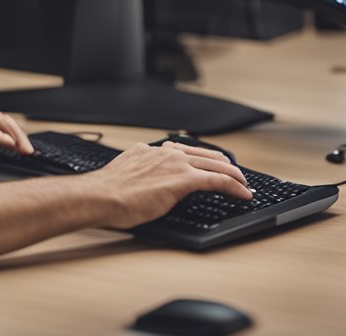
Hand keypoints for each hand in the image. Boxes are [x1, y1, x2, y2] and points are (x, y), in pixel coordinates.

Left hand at [0, 110, 33, 168]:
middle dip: (20, 140)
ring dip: (13, 144)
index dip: (16, 136)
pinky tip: (8, 157)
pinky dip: (4, 149)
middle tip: (30, 154)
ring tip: (24, 155)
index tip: (24, 149)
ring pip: (1, 137)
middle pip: (6, 129)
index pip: (4, 124)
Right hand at [88, 141, 251, 228]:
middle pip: (205, 154)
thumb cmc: (107, 193)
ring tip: (243, 183)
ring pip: (216, 164)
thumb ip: (140, 175)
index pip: (183, 149)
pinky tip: (243, 193)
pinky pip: (218, 180)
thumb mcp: (126, 176)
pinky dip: (234, 186)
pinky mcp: (185, 179)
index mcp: (150, 151)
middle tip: (233, 173)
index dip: (200, 157)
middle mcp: (166, 152)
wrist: (102, 196)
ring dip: (234, 174)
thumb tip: (144, 185)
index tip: (207, 164)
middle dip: (223, 163)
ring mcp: (177, 164)